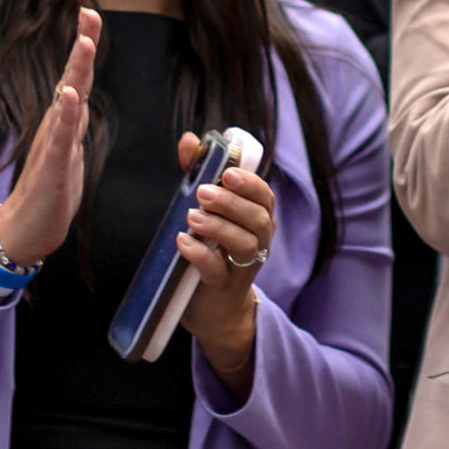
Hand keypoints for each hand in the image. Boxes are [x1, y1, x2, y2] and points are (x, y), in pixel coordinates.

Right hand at [0, 11, 101, 269]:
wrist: (26, 230)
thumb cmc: (48, 191)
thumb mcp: (67, 150)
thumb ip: (72, 123)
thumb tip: (78, 97)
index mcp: (63, 122)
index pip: (76, 78)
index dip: (84, 48)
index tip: (89, 16)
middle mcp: (55, 126)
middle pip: (71, 79)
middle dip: (82, 46)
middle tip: (88, 14)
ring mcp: (52, 144)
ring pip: (66, 101)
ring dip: (76, 71)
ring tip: (84, 43)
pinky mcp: (51, 167)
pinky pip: (59, 137)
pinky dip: (64, 115)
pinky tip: (67, 96)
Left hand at [173, 131, 277, 397]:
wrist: (214, 308)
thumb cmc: (210, 248)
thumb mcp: (205, 209)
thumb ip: (197, 173)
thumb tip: (189, 139)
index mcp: (256, 219)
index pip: (264, 196)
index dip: (250, 183)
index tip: (227, 173)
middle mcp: (257, 242)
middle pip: (258, 219)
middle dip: (232, 203)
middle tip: (203, 192)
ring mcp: (243, 267)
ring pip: (244, 244)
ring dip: (219, 228)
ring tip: (193, 217)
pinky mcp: (223, 288)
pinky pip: (218, 271)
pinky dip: (202, 255)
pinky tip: (184, 242)